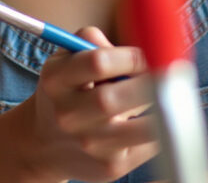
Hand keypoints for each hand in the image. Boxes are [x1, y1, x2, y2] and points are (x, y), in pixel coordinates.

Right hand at [15, 26, 158, 182]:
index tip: (145, 55)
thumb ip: (92, 40)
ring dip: (160, 108)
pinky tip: (152, 120)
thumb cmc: (67, 92)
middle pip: (114, 98)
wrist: (44, 143)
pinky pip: (150, 145)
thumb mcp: (65, 59)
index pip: (97, 63)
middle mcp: (68, 116)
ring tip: (160, 96)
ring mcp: (89, 145)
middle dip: (147, 83)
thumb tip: (136, 44)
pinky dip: (161, 129)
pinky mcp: (110, 167)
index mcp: (56, 81)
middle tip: (162, 75)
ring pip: (141, 127)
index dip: (130, 56)